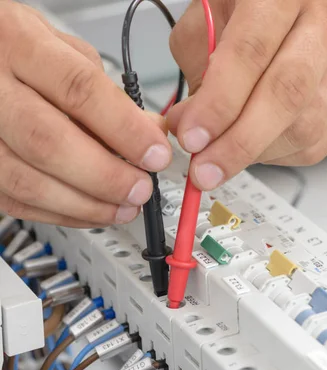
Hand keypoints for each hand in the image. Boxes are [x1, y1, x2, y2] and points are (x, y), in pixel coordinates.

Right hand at [0, 2, 171, 226]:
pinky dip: (61, 213)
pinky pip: (14, 201)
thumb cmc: (18, 49)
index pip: (78, 89)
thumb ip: (108, 92)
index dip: (124, 129)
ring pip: (26, 180)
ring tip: (125, 207)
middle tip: (141, 189)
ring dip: (86, 204)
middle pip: (48, 141)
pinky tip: (92, 211)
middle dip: (106, 176)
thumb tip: (152, 131)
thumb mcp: (64, 50)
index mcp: (19, 43)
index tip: (156, 154)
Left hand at [168, 0, 326, 189]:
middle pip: (288, 95)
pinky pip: (321, 141)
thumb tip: (190, 127)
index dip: (219, 103)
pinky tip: (258, 148)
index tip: (192, 138)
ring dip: (258, 153)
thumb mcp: (211, 13)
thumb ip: (198, 65)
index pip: (252, 53)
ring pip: (308, 126)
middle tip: (206, 168)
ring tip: (225, 155)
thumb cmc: (252, 4)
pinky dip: (282, 155)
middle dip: (240, 142)